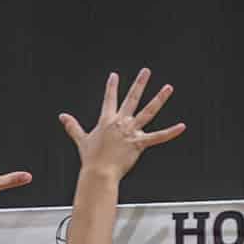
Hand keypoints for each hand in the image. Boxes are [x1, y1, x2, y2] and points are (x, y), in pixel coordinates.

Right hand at [59, 68, 185, 180]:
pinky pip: (158, 137)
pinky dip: (170, 132)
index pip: (110, 98)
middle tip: (146, 71)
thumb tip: (62, 117)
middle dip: (139, 83)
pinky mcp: (139, 143)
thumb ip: (73, 126)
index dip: (112, 86)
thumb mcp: (81, 139)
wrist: (99, 172)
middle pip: (132, 98)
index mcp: (107, 120)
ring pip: (148, 111)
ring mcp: (131, 132)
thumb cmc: (91, 159)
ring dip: (159, 99)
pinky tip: (181, 127)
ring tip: (168, 88)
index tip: (115, 76)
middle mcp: (120, 122)